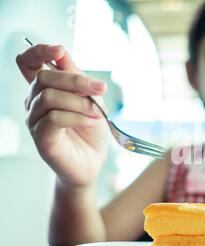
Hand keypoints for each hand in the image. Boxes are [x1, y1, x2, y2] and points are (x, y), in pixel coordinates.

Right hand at [16, 44, 108, 187]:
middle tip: (101, 89)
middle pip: (43, 77)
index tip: (59, 50)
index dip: (38, 52)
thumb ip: (77, 78)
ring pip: (49, 97)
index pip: (28, 63)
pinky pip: (54, 118)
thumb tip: (62, 53)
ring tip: (98, 112)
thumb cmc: (90, 131)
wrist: (92, 162)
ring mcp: (34, 120)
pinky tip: (91, 121)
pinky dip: (76, 116)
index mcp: (45, 89)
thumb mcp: (89, 99)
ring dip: (79, 101)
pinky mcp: (41, 137)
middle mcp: (34, 102)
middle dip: (75, 80)